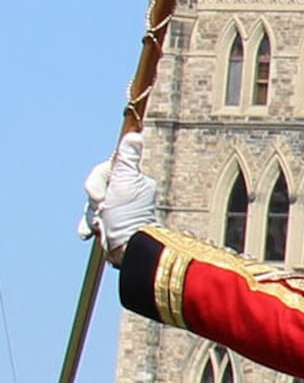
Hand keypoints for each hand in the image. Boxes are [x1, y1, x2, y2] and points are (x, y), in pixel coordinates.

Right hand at [82, 132, 155, 251]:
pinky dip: (89, 225)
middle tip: (103, 209)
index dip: (97, 181)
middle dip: (94, 200)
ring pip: (91, 203)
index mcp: (131, 179)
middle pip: (96, 186)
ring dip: (91, 214)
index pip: (104, 170)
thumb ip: (127, 159)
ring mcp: (117, 207)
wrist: (128, 247)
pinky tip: (89, 233)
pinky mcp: (110, 222)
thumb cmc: (127, 214)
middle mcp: (125, 191)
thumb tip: (134, 135)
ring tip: (101, 224)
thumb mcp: (126, 182)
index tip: (100, 196)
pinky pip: (91, 218)